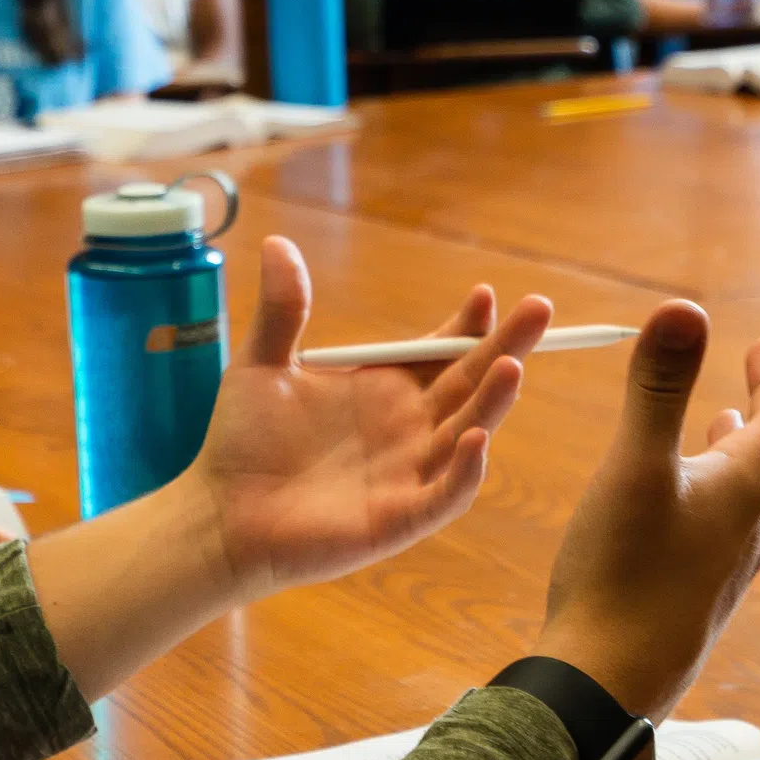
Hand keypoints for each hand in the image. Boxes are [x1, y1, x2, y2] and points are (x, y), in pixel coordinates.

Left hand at [191, 237, 549, 601]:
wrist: (221, 514)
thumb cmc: (243, 442)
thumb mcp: (263, 364)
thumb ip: (283, 309)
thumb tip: (277, 241)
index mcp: (384, 390)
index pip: (441, 353)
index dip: (466, 326)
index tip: (482, 295)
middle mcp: (408, 429)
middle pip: (471, 383)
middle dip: (506, 347)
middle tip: (538, 309)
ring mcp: (409, 474)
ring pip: (468, 432)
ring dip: (494, 400)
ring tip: (512, 366)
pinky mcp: (399, 518)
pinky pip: (446, 494)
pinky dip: (467, 470)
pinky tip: (476, 438)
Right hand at [533, 303, 759, 719]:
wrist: (605, 688)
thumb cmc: (622, 579)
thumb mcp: (636, 470)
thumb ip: (657, 388)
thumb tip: (685, 305)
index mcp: (746, 488)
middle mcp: (748, 524)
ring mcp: (724, 561)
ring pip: (752, 483)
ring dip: (747, 435)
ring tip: (733, 409)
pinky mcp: (695, 588)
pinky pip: (724, 517)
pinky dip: (717, 478)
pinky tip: (686, 491)